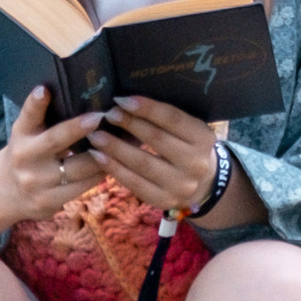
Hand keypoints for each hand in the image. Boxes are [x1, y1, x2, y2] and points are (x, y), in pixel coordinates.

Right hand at [0, 85, 105, 249]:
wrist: (6, 192)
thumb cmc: (29, 152)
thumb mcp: (29, 133)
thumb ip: (47, 117)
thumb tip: (85, 93)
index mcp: (21, 134)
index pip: (28, 115)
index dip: (35, 103)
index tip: (44, 89)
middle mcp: (26, 157)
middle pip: (55, 140)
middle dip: (78, 128)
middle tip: (101, 115)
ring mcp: (37, 182)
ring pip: (78, 167)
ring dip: (105, 152)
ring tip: (128, 137)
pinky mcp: (49, 202)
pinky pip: (84, 186)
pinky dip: (103, 172)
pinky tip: (119, 161)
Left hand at [86, 94, 218, 216]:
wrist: (202, 183)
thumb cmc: (186, 146)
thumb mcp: (187, 129)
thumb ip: (165, 118)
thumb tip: (126, 101)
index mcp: (203, 137)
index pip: (172, 119)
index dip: (146, 108)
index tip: (121, 99)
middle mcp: (196, 163)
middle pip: (156, 139)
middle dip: (129, 124)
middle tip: (107, 114)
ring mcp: (181, 185)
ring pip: (142, 164)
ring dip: (115, 148)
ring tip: (96, 135)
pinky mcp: (164, 201)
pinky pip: (134, 184)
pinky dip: (114, 169)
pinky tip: (99, 157)